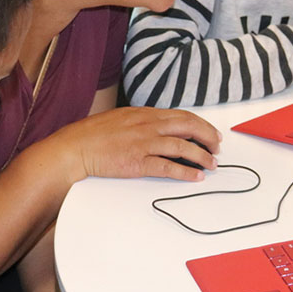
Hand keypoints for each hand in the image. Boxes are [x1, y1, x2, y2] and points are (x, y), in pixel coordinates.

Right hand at [45, 106, 222, 181]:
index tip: (210, 133)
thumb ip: (141, 121)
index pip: (181, 115)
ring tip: (212, 164)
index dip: (200, 124)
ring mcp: (144, 143)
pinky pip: (168, 167)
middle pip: (188, 126)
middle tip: (217, 147)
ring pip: (183, 146)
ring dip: (202, 156)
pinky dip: (186, 172)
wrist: (74, 147)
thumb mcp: (121, 118)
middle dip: (208, 136)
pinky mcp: (138, 162)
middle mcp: (148, 125)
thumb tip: (159, 126)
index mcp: (145, 114)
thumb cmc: (93, 134)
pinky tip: (196, 177)